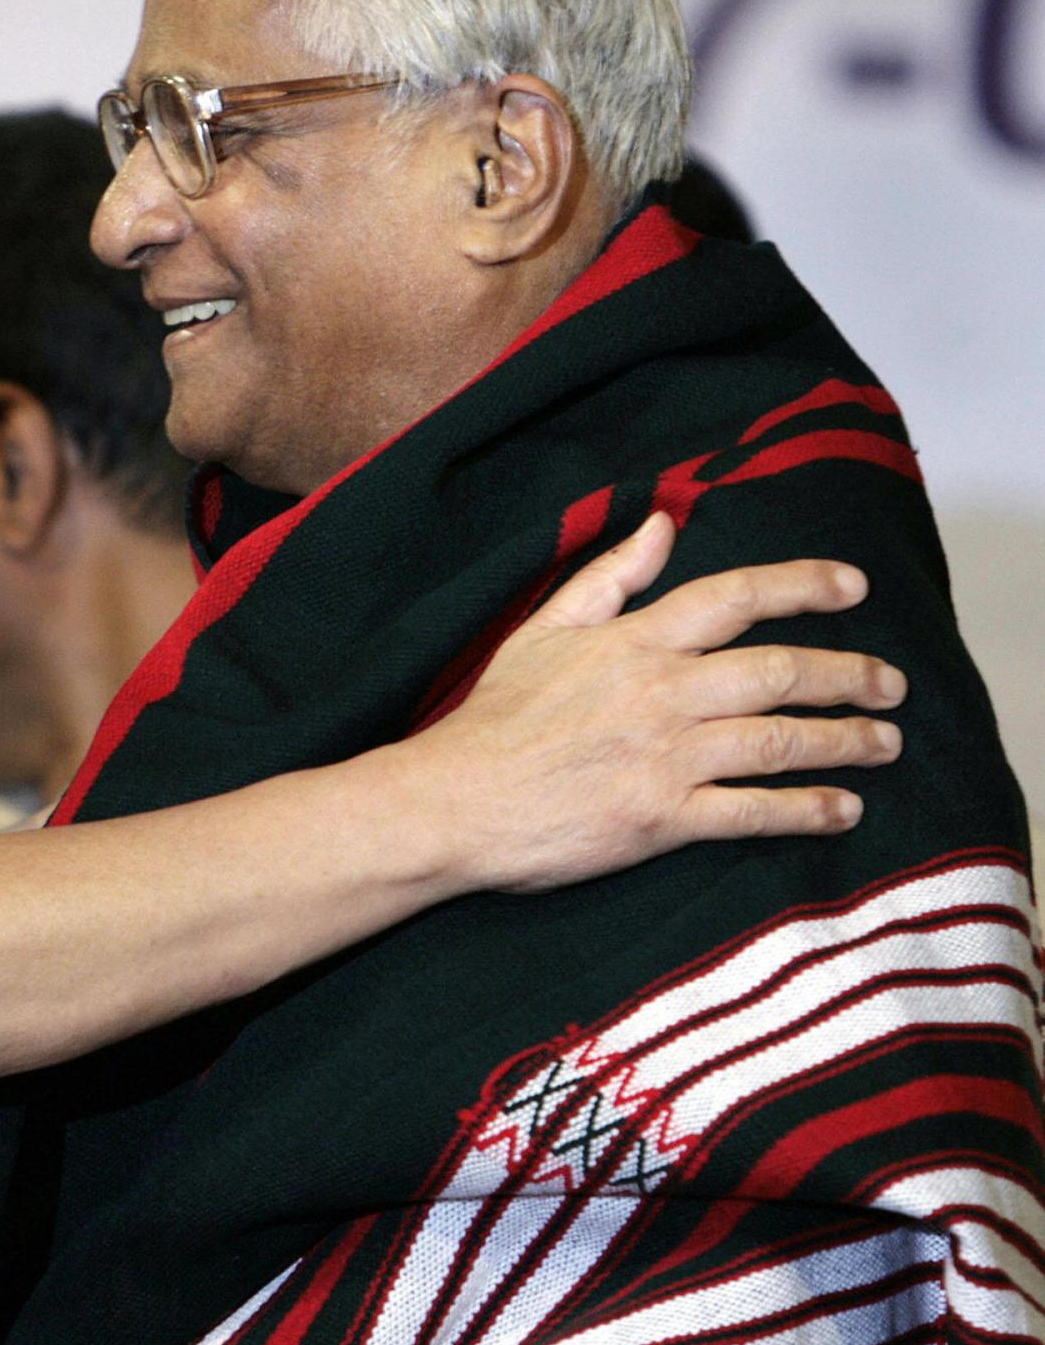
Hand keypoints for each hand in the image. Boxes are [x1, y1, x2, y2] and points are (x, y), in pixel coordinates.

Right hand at [407, 512, 904, 893]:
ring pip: (778, 740)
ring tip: (884, 742)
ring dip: (844, 740)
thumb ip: (608, 579)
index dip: (800, 586)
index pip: (733, 597)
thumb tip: (661, 526)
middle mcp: (660, 693)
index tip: (852, 586)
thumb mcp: (542, 629)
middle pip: (778, 672)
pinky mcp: (661, 818)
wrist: (452, 800)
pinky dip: (805, 808)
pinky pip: (752, 810)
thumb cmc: (494, 717)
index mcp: (633, 641)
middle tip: (890, 683)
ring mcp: (664, 757)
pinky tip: (842, 807)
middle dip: (847, 674)